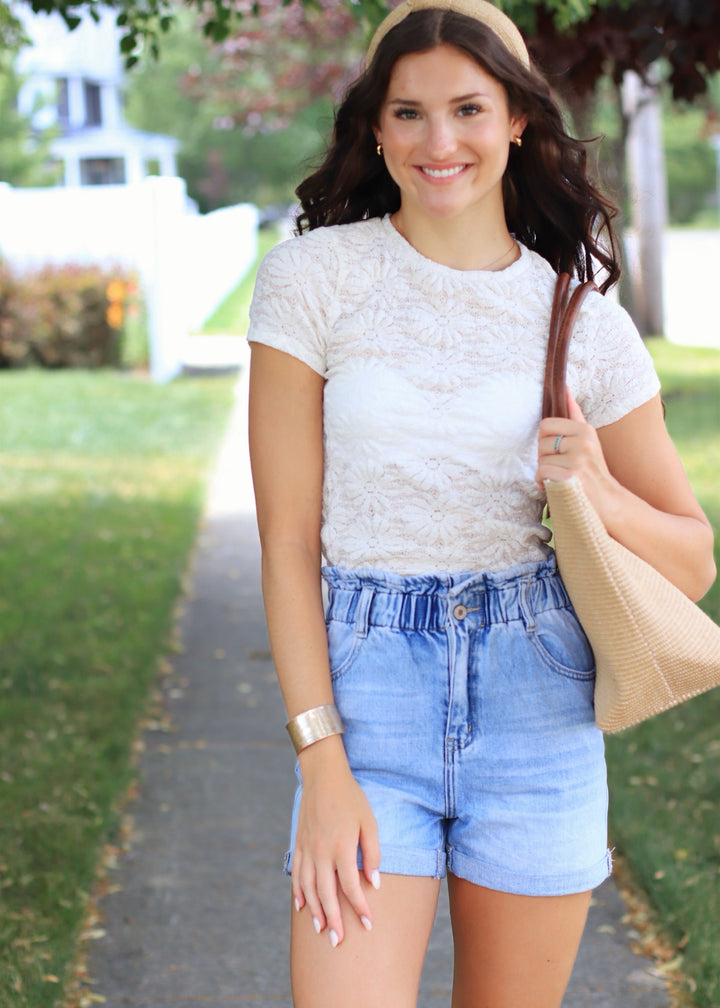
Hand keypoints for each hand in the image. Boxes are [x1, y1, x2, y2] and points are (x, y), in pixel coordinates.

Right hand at [291, 740, 380, 947]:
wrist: (323, 776)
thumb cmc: (351, 798)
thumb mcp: (369, 821)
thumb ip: (372, 852)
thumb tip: (374, 882)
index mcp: (341, 847)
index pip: (350, 887)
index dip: (359, 907)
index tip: (367, 924)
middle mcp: (321, 852)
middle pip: (326, 894)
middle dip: (333, 920)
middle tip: (339, 942)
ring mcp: (307, 849)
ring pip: (309, 888)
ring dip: (314, 912)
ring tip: (321, 931)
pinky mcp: (299, 844)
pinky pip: (297, 874)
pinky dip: (298, 893)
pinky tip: (302, 908)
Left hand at [536, 389, 616, 518]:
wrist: (608, 501)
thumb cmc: (593, 470)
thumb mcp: (588, 439)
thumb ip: (575, 415)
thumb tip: (565, 388)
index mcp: (585, 430)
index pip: (545, 425)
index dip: (545, 441)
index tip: (557, 451)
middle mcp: (583, 442)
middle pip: (541, 443)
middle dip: (544, 457)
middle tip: (560, 467)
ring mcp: (578, 459)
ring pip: (540, 460)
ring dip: (545, 473)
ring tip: (561, 478)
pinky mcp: (572, 476)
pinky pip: (541, 474)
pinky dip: (543, 483)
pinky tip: (557, 487)